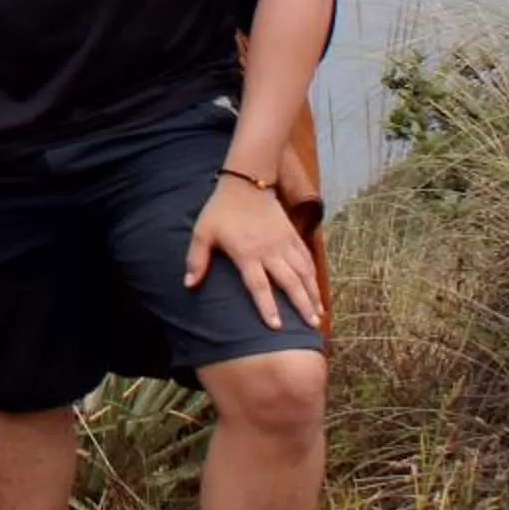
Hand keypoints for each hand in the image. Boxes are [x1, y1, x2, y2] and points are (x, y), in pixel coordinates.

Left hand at [184, 174, 323, 332]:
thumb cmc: (221, 210)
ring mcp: (284, 243)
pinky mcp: (293, 235)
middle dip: (302, 305)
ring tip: (320, 314)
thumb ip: (197, 259)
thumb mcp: (202, 232)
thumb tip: (188, 285)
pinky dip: (314, 275)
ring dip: (313, 294)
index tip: (276, 327)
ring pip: (304, 272)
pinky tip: (317, 290)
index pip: (259, 285)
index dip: (267, 307)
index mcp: (247, 253)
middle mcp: (270, 251)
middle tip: (312, 326)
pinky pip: (307, 258)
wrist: (246, 182)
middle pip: (290, 283)